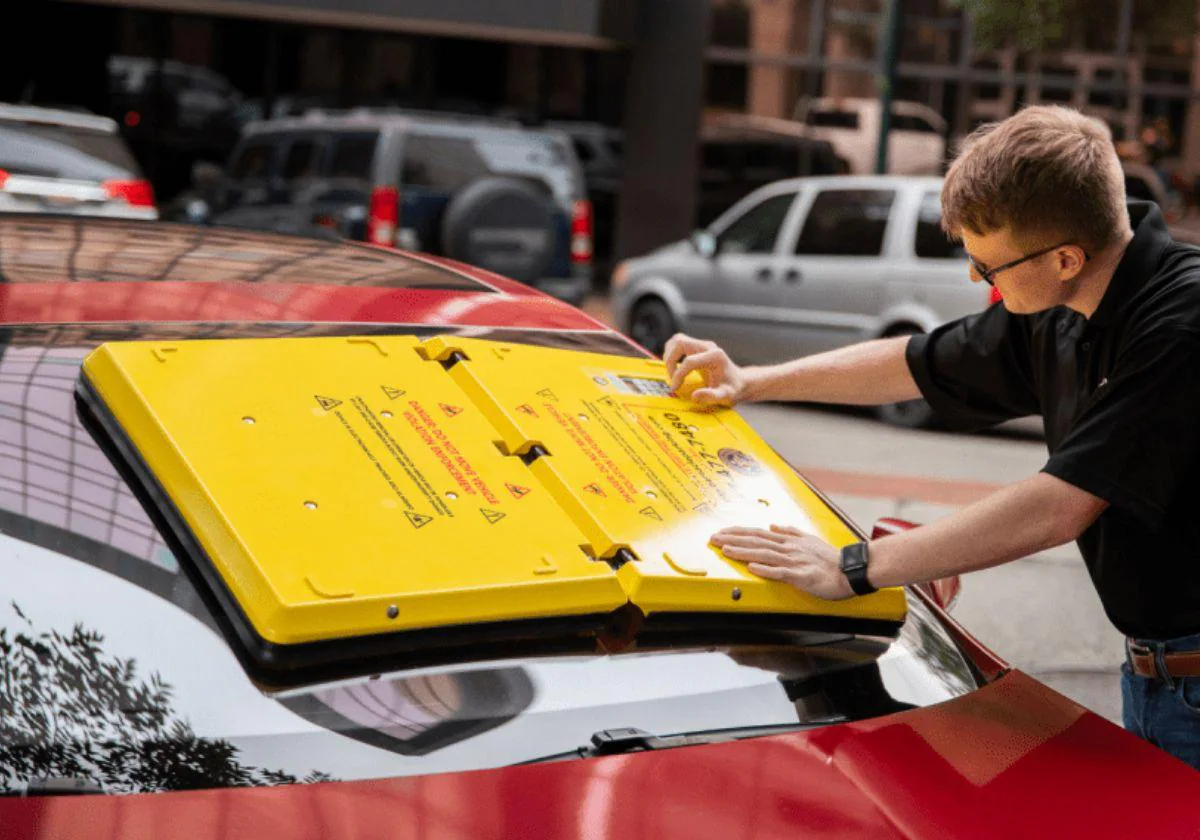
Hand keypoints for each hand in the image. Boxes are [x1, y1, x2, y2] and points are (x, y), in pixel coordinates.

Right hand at [663, 333, 748, 405]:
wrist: (739, 381)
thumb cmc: (732, 388)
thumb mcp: (726, 395)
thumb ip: (711, 396)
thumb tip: (695, 396)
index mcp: (715, 356)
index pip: (689, 361)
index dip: (678, 375)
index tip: (675, 387)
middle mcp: (708, 346)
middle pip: (680, 343)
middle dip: (670, 360)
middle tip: (672, 377)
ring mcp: (702, 344)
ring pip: (677, 340)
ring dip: (669, 355)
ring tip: (673, 372)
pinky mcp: (697, 346)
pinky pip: (679, 343)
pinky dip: (672, 353)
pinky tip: (675, 366)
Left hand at [710, 524, 852, 599]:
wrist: (851, 570)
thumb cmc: (831, 558)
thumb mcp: (809, 540)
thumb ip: (790, 532)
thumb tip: (774, 525)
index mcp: (789, 541)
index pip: (758, 534)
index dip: (738, 533)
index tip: (721, 533)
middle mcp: (789, 548)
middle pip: (756, 542)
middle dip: (733, 540)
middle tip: (713, 539)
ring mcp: (794, 561)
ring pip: (764, 555)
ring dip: (743, 552)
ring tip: (725, 551)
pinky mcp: (802, 575)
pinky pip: (781, 572)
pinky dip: (766, 570)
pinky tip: (752, 568)